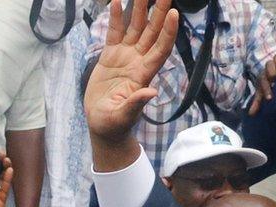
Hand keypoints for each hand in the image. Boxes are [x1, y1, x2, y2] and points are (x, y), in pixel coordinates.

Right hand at [84, 0, 178, 142]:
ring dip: (139, 8)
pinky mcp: (110, 56)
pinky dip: (115, 18)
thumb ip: (136, 104)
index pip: (160, 49)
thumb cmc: (114, 125)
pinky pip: (115, 33)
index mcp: (143, 74)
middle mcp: (137, 61)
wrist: (102, 125)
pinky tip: (116, 1)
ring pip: (135, 28)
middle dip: (158, 11)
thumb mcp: (123, 117)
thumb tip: (152, 92)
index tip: (173, 13)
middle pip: (152, 32)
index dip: (167, 32)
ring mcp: (125, 57)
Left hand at [249, 52, 275, 115]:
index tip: (270, 98)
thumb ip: (257, 102)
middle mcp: (270, 67)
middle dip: (271, 72)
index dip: (266, 89)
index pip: (263, 81)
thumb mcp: (263, 93)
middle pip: (269, 65)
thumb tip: (251, 113)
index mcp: (263, 76)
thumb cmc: (269, 85)